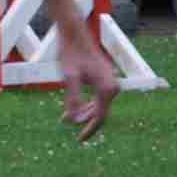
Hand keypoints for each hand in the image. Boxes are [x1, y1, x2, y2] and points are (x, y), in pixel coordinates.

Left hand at [55, 27, 119, 142]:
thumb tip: (73, 120)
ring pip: (98, 106)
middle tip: (64, 122)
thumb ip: (73, 98)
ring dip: (83, 113)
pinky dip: (86, 104)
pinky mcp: (104, 79)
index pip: (100, 117)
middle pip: (100, 113)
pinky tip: (74, 106)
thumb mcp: (69, 77)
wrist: (75, 35)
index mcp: (106, 89)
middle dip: (83, 121)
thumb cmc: (72, 54)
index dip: (89, 130)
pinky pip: (97, 98)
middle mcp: (112, 87)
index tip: (79, 140)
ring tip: (65, 117)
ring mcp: (109, 82)